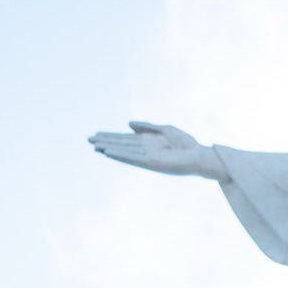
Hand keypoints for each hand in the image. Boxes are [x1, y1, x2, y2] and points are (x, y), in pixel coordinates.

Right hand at [88, 121, 224, 178]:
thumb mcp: (164, 129)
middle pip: (121, 144)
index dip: (110, 136)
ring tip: (94, 146)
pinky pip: (133, 158)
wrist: (199, 156)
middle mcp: (145, 150)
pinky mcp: (151, 163)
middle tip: (88, 139)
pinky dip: (121, 155)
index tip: (96, 134)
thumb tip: (128, 124)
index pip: (125, 139)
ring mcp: (147, 157)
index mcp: (147, 141)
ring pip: (124, 151)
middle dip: (105, 141)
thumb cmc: (186, 143)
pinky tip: (110, 152)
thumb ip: (146, 127)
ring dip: (109, 148)